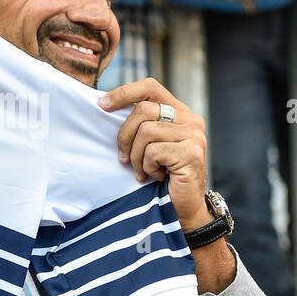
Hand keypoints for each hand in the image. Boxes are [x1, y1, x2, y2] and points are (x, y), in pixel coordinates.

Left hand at [98, 77, 209, 232]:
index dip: (124, 93)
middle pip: (143, 110)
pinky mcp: (192, 152)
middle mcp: (191, 119)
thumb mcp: (150, 144)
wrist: (183, 208)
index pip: (150, 87)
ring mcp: (194, 135)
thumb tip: (105, 106)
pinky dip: (148, 167)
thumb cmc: (162, 176)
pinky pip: (153, 152)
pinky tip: (156, 176)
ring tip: (144, 171)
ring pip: (146, 132)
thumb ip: (141, 125)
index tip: (101, 105)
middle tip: (124, 159)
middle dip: (125, 136)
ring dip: (137, 157)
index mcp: (180, 112)